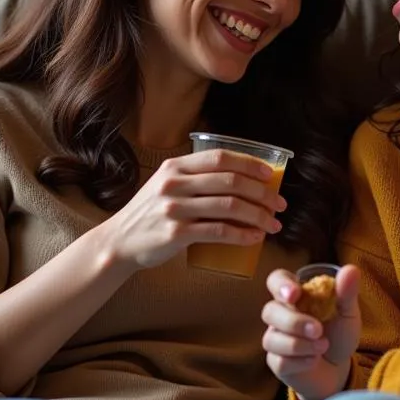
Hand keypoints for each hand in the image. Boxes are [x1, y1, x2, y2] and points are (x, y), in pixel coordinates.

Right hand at [102, 148, 285, 270]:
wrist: (119, 241)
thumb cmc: (150, 213)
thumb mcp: (167, 184)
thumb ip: (196, 178)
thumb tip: (244, 181)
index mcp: (175, 166)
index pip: (221, 158)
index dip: (251, 164)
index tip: (271, 176)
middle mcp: (174, 183)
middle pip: (231, 182)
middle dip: (262, 193)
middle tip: (280, 204)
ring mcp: (174, 208)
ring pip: (229, 207)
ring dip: (258, 215)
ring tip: (273, 224)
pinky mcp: (176, 234)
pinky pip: (218, 232)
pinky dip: (242, 235)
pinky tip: (254, 238)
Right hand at [261, 264, 360, 399]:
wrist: (339, 368)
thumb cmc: (338, 335)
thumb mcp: (348, 313)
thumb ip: (347, 293)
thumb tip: (350, 269)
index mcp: (296, 296)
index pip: (276, 281)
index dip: (280, 285)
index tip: (295, 294)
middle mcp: (281, 315)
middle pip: (269, 311)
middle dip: (294, 322)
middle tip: (317, 330)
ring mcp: (276, 339)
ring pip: (271, 339)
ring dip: (298, 344)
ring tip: (322, 347)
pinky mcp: (277, 362)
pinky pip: (279, 361)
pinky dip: (300, 362)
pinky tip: (313, 360)